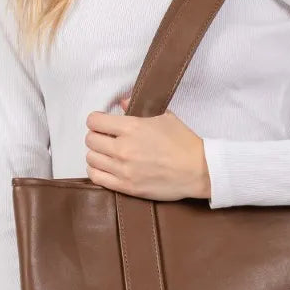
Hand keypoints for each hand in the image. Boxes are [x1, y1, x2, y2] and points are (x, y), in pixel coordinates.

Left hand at [84, 94, 210, 201]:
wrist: (198, 170)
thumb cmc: (184, 142)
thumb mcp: (164, 116)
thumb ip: (139, 106)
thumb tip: (121, 102)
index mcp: (132, 127)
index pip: (94, 121)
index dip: (97, 120)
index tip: (102, 123)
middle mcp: (124, 148)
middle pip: (90, 140)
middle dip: (97, 136)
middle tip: (106, 138)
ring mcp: (124, 169)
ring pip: (91, 158)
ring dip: (97, 154)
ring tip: (107, 154)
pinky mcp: (127, 187)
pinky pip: (97, 177)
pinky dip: (97, 170)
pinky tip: (105, 167)